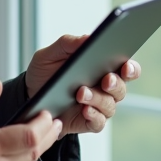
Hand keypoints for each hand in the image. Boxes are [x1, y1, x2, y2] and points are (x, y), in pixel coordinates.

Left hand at [25, 34, 141, 136]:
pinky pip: (99, 122)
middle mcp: (104, 88)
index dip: (131, 68)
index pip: (126, 68)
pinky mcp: (88, 122)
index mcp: (102, 68)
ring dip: (98, 99)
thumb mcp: (51, 54)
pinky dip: (94, 116)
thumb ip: (68, 43)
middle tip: (106, 80)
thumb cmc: (45, 73)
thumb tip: (88, 38)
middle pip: (121, 88)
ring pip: (110, 105)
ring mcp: (98, 106)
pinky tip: (84, 110)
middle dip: (115, 84)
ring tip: (81, 93)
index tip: (125, 66)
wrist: (29, 97)